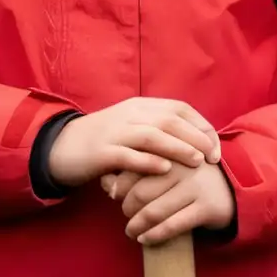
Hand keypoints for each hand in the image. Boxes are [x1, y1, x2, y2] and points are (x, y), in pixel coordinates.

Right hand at [48, 96, 221, 188]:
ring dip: (177, 147)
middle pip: (169, 120)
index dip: (201, 127)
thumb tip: (195, 142)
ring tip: (196, 161)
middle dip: (196, 137)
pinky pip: (128, 155)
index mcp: (140, 106)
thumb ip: (157, 130)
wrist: (61, 147)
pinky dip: (148, 161)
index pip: (179, 109)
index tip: (215, 147)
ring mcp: (114, 133)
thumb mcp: (132, 127)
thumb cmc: (103, 141)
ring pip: (152, 135)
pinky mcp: (101, 152)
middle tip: (212, 157)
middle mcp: (129, 115)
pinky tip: (164, 170)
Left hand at [103, 159, 235, 244]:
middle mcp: (183, 167)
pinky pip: (173, 225)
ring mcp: (195, 187)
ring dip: (136, 225)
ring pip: (154, 211)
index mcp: (171, 152)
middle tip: (125, 215)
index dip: (119, 185)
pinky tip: (144, 239)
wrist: (232, 188)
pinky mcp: (206, 208)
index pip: (134, 169)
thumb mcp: (166, 168)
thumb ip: (136, 170)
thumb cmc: (188, 178)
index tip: (114, 195)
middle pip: (140, 192)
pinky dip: (154, 235)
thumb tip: (104, 182)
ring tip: (131, 231)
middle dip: (126, 207)